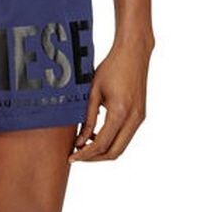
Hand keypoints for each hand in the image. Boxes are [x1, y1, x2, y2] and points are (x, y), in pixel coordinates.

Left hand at [70, 38, 152, 162]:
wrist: (133, 53)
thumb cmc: (112, 67)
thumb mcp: (94, 92)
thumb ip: (88, 119)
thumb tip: (80, 141)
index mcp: (120, 111)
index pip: (101, 144)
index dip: (85, 154)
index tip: (72, 157)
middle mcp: (133, 118)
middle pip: (114, 152)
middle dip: (94, 158)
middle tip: (77, 156)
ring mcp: (139, 118)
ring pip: (121, 146)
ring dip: (103, 150)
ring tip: (84, 145)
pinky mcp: (140, 115)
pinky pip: (126, 137)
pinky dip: (111, 141)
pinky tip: (96, 135)